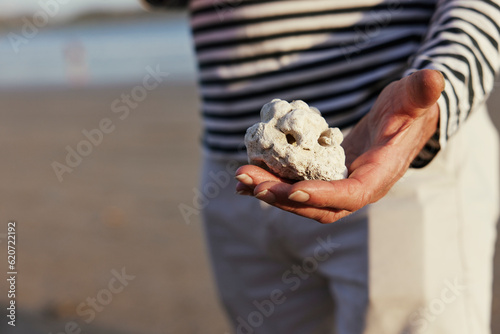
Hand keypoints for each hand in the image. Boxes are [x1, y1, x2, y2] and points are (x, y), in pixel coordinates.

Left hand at [235, 69, 444, 223]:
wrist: (400, 123)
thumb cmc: (407, 110)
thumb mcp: (413, 98)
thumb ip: (420, 93)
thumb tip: (433, 78)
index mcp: (379, 175)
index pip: (352, 194)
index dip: (324, 196)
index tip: (294, 191)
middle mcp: (357, 189)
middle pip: (318, 205)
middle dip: (283, 197)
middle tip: (251, 181)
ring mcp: (338, 187)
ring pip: (302, 200)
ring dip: (271, 192)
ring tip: (241, 178)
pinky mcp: (324, 179)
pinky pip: (297, 188)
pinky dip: (273, 185)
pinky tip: (248, 177)